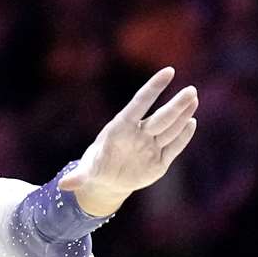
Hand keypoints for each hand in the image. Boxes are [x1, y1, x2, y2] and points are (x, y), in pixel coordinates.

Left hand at [58, 67, 198, 210]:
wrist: (107, 183)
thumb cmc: (95, 169)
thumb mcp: (85, 174)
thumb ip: (78, 177)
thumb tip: (63, 184)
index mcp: (120, 129)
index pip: (139, 104)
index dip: (153, 89)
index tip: (168, 72)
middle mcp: (139, 134)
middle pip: (160, 118)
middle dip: (175, 106)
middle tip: (191, 90)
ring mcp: (151, 147)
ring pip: (170, 129)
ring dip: (183, 115)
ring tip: (193, 99)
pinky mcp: (160, 162)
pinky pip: (173, 148)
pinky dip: (183, 137)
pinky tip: (191, 123)